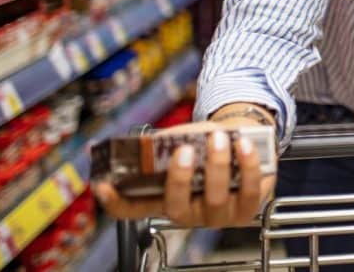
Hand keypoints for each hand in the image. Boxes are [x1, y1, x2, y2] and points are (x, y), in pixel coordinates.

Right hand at [93, 118, 275, 227]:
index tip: (104, 185)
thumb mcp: (185, 139)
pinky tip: (244, 145)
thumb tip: (153, 141)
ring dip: (217, 166)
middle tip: (184, 150)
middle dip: (179, 179)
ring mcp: (219, 215)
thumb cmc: (208, 143)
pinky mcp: (247, 210)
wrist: (246, 140)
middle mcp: (189, 212)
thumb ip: (169, 141)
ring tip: (219, 137)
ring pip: (215, 199)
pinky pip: (249, 192)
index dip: (116, 202)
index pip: (133, 209)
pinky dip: (247, 166)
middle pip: (176, 207)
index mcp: (165, 198)